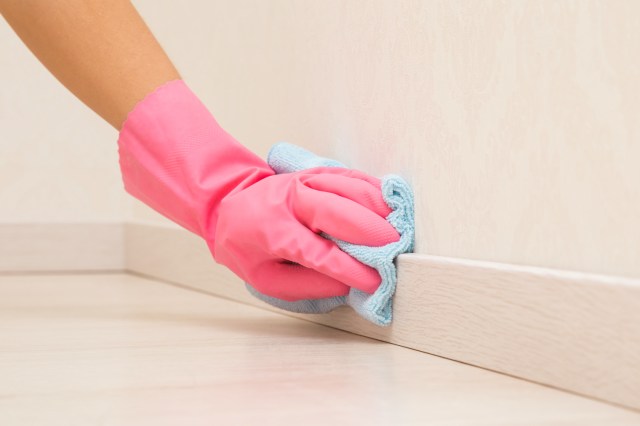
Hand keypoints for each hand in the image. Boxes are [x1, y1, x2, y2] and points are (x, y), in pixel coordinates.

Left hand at [213, 167, 399, 300]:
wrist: (228, 202)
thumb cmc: (247, 246)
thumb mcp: (265, 278)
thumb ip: (306, 285)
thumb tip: (348, 286)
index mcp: (273, 230)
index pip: (318, 253)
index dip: (349, 268)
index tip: (375, 282)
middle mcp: (291, 200)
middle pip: (337, 212)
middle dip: (371, 232)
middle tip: (397, 250)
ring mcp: (306, 181)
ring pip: (348, 189)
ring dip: (378, 208)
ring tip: (401, 229)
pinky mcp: (318, 172)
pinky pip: (351, 176)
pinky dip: (374, 189)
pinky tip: (391, 204)